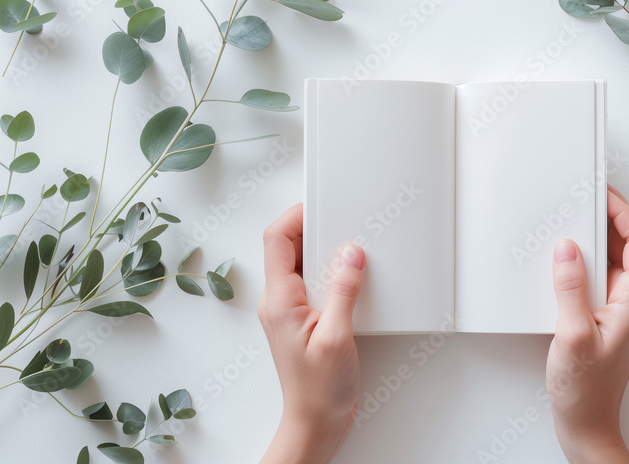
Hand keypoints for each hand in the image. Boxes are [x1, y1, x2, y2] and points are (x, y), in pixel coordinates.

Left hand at [259, 203, 365, 463]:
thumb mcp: (337, 337)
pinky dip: (330, 272)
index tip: (321, 203)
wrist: (316, 424)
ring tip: (349, 246)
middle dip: (313, 227)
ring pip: (301, 264)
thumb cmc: (319, 391)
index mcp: (279, 301)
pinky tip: (351, 278)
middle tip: (340, 219)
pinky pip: (313, 283)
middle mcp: (279, 302)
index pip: (277, 241)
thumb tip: (351, 253)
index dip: (296, 215)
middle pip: (287, 247)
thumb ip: (344, 291)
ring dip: (323, 250)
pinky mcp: (304, 321)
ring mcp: (290, 312)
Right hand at [546, 186, 628, 463]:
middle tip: (583, 199)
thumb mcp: (572, 335)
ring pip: (612, 263)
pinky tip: (562, 264)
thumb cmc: (585, 392)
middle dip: (607, 219)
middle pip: (628, 247)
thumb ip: (570, 288)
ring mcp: (618, 312)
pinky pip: (597, 280)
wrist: (586, 426)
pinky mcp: (602, 320)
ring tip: (569, 225)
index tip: (602, 192)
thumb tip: (568, 248)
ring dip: (593, 241)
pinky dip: (582, 264)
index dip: (624, 212)